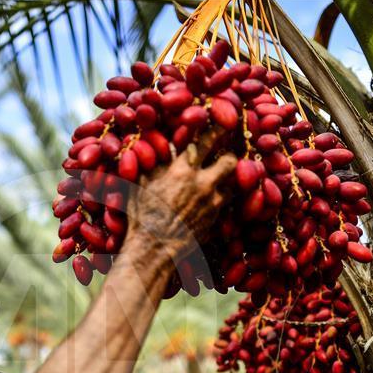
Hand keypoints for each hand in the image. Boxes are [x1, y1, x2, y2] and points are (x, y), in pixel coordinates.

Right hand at [124, 138, 236, 258]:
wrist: (152, 249)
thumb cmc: (141, 213)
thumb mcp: (141, 181)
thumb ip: (156, 160)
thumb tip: (165, 146)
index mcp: (183, 169)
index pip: (206, 141)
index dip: (216, 129)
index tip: (222, 123)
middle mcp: (203, 183)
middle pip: (230, 161)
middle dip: (228, 156)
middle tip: (223, 155)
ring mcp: (212, 203)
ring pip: (231, 183)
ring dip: (225, 180)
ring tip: (216, 180)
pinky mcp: (214, 220)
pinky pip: (223, 204)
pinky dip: (218, 199)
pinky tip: (208, 201)